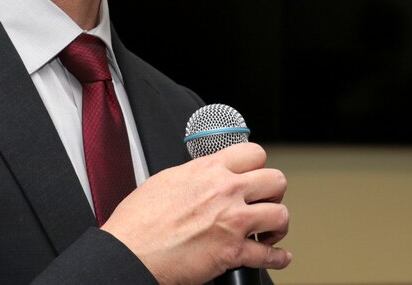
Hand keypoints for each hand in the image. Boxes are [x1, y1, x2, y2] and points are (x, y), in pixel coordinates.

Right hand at [101, 142, 290, 284]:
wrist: (131, 252)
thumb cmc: (138, 221)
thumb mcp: (166, 180)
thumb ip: (194, 175)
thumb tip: (204, 176)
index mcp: (208, 170)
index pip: (254, 153)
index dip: (258, 166)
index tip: (255, 176)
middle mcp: (225, 191)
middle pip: (275, 180)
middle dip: (273, 193)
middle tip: (264, 202)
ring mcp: (232, 221)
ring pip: (280, 215)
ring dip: (277, 224)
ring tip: (268, 231)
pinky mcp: (232, 252)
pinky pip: (269, 255)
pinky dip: (277, 258)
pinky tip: (277, 256)